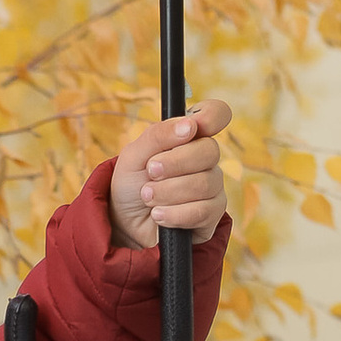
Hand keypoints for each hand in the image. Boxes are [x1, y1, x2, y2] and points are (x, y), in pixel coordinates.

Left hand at [107, 98, 231, 250]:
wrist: (124, 225)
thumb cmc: (130, 185)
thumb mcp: (133, 156)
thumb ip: (158, 135)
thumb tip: (190, 125)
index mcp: (189, 136)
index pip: (216, 115)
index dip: (211, 116)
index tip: (191, 128)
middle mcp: (205, 159)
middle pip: (210, 150)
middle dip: (175, 163)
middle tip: (150, 172)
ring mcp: (211, 187)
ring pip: (205, 183)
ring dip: (169, 191)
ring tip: (147, 197)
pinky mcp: (211, 215)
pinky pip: (203, 211)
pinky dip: (175, 214)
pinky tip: (158, 215)